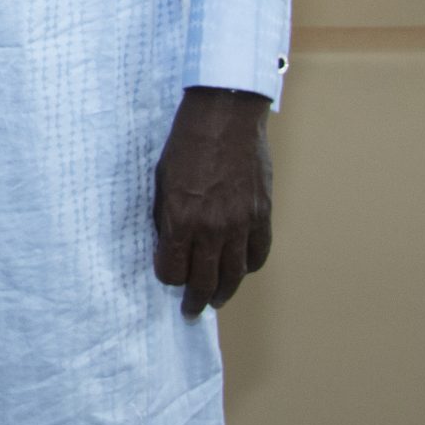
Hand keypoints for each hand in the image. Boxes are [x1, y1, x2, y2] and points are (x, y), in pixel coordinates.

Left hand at [152, 86, 273, 315]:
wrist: (225, 114)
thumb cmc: (186, 142)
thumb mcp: (161, 179)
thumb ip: (166, 216)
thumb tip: (168, 243)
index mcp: (182, 218)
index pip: (173, 270)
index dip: (167, 277)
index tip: (166, 276)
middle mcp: (213, 228)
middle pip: (205, 281)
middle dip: (195, 300)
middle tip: (191, 310)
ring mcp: (242, 223)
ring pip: (234, 275)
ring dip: (224, 291)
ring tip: (215, 300)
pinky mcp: (263, 214)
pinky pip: (258, 254)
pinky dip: (249, 267)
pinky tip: (240, 269)